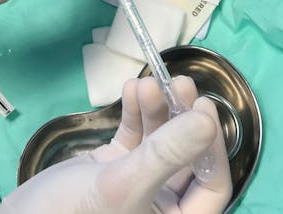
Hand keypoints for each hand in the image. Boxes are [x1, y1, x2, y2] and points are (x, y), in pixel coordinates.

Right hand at [0, 76, 231, 213]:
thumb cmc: (71, 213)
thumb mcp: (122, 185)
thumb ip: (166, 153)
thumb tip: (207, 120)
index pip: (211, 184)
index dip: (211, 146)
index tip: (202, 107)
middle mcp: (161, 205)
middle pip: (186, 156)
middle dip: (181, 118)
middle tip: (177, 82)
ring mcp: (137, 184)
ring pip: (160, 141)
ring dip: (155, 110)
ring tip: (145, 81)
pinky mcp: (114, 168)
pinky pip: (134, 137)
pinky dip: (134, 113)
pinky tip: (130, 89)